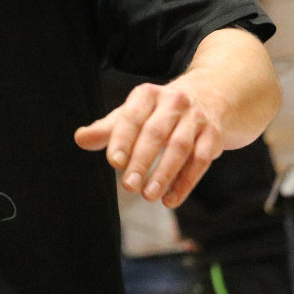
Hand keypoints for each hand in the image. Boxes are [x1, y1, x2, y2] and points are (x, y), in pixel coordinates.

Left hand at [74, 81, 223, 207]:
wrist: (209, 95)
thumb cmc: (159, 111)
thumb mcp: (133, 113)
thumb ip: (107, 129)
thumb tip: (81, 138)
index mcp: (147, 95)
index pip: (132, 117)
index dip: (122, 140)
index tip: (113, 162)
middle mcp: (173, 102)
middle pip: (156, 133)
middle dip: (142, 160)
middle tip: (129, 185)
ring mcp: (196, 118)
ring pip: (181, 147)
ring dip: (165, 174)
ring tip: (149, 195)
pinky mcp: (213, 135)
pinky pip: (200, 161)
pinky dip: (186, 182)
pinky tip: (171, 199)